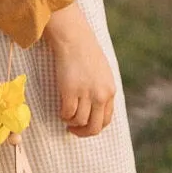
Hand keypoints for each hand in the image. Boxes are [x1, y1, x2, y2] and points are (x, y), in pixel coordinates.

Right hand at [41, 3, 114, 136]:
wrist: (75, 40)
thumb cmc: (87, 54)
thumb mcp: (103, 74)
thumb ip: (102, 90)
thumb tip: (96, 109)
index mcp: (110, 91)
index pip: (106, 120)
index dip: (94, 127)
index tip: (84, 126)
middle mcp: (101, 95)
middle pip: (94, 127)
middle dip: (83, 132)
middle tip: (73, 130)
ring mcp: (86, 94)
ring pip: (79, 122)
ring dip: (71, 123)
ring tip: (66, 116)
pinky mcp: (71, 91)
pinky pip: (67, 113)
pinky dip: (63, 115)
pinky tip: (61, 109)